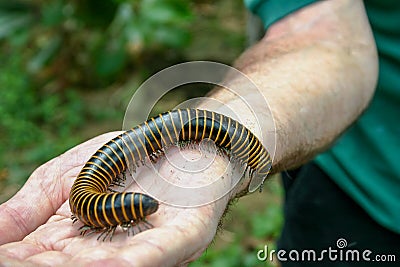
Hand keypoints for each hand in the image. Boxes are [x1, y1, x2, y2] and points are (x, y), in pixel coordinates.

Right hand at [0, 132, 237, 265]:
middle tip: (15, 265)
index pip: (42, 258)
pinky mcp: (182, 238)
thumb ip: (28, 208)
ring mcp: (147, 247)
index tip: (3, 258)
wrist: (173, 137)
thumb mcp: (63, 179)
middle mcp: (110, 251)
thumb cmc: (121, 159)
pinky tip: (106, 264)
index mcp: (79, 241)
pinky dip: (130, 262)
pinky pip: (154, 254)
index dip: (21, 259)